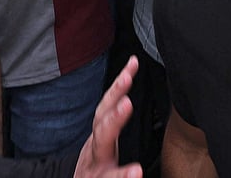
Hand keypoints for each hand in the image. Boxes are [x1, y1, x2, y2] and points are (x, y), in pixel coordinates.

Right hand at [73, 56, 142, 177]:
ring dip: (114, 132)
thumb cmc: (94, 168)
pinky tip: (135, 172)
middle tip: (127, 94)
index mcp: (100, 137)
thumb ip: (112, 122)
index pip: (107, 107)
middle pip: (101, 127)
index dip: (118, 86)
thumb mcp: (102, 143)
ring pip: (101, 150)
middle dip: (113, 111)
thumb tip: (127, 95)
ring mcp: (96, 169)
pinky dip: (121, 176)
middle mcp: (96, 151)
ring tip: (128, 114)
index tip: (133, 64)